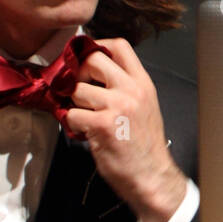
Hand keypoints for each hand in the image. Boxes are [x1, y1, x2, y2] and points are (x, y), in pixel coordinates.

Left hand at [64, 38, 187, 221]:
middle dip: (77, 72)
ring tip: (81, 115)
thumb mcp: (144, 106)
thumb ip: (125, 87)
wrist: (151, 175)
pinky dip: (70, 123)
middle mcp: (131, 90)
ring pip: (77, 89)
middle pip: (93, 60)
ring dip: (72, 103)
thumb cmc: (145, 146)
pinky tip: (82, 131)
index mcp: (143, 83)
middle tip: (75, 87)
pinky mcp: (103, 125)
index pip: (119, 46)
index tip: (86, 57)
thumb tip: (94, 75)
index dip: (97, 46)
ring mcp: (117, 106)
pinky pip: (72, 115)